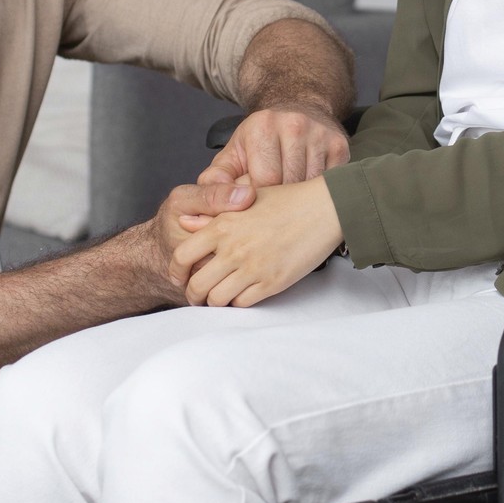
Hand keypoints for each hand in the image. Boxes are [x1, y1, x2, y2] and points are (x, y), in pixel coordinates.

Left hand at [171, 180, 343, 307]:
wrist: (326, 208)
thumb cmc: (290, 199)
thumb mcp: (246, 199)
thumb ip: (213, 213)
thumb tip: (185, 223)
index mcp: (223, 225)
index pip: (182, 256)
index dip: (176, 271)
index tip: (180, 276)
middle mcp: (233, 249)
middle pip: (197, 285)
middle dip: (193, 295)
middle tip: (198, 295)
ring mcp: (253, 268)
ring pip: (217, 299)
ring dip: (215, 302)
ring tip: (219, 298)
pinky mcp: (272, 282)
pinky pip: (243, 303)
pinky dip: (238, 303)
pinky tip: (242, 294)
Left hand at [181, 106, 349, 229]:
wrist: (298, 107)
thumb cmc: (261, 139)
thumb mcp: (234, 153)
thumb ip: (216, 180)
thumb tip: (204, 209)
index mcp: (261, 127)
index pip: (263, 182)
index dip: (258, 202)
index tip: (255, 209)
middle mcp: (293, 125)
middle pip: (289, 185)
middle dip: (280, 204)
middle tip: (273, 214)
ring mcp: (320, 134)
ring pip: (311, 187)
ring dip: (301, 202)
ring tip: (290, 207)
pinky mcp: (340, 144)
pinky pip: (330, 183)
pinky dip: (318, 194)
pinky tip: (309, 195)